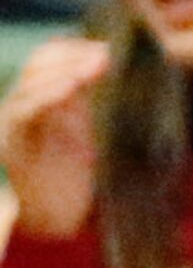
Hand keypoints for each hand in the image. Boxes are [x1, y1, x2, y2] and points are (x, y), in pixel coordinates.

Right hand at [0, 38, 109, 239]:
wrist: (53, 218)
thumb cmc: (70, 178)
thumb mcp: (81, 131)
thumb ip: (82, 101)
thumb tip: (101, 61)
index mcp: (39, 100)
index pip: (46, 60)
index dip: (74, 50)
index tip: (106, 49)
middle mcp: (22, 106)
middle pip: (38, 66)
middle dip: (72, 57)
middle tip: (106, 56)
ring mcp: (13, 123)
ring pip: (30, 85)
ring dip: (63, 73)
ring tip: (91, 69)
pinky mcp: (12, 143)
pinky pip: (25, 111)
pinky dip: (47, 96)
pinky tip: (70, 89)